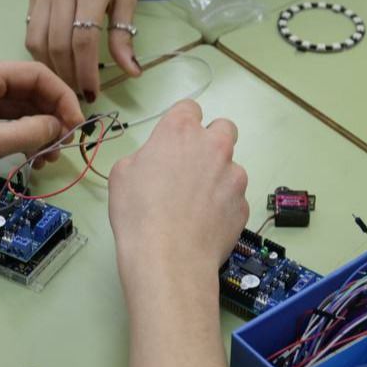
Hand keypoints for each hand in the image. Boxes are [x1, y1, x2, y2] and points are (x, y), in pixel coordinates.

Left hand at [0, 61, 83, 204]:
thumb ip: (30, 132)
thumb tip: (61, 128)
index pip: (38, 74)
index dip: (63, 98)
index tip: (77, 126)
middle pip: (32, 90)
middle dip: (53, 116)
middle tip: (64, 147)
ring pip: (22, 108)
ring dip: (40, 130)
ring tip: (48, 158)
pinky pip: (8, 122)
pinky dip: (24, 137)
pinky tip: (32, 156)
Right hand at [26, 0, 140, 100]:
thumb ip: (124, 34)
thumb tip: (131, 72)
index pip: (82, 42)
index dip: (86, 73)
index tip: (92, 93)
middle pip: (57, 45)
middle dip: (67, 76)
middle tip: (78, 95)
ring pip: (37, 39)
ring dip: (50, 67)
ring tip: (66, 82)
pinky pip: (30, 26)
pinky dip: (39, 49)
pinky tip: (54, 60)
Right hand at [108, 102, 248, 289]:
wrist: (168, 258)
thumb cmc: (138, 213)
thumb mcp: (122, 174)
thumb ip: (146, 156)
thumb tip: (156, 162)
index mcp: (180, 131)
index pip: (189, 108)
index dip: (181, 124)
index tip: (173, 142)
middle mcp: (213, 146)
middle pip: (223, 128)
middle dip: (211, 141)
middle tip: (193, 165)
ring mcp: (234, 176)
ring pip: (231, 166)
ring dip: (218, 177)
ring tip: (195, 205)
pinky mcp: (243, 205)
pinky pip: (235, 198)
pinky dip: (223, 207)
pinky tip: (204, 224)